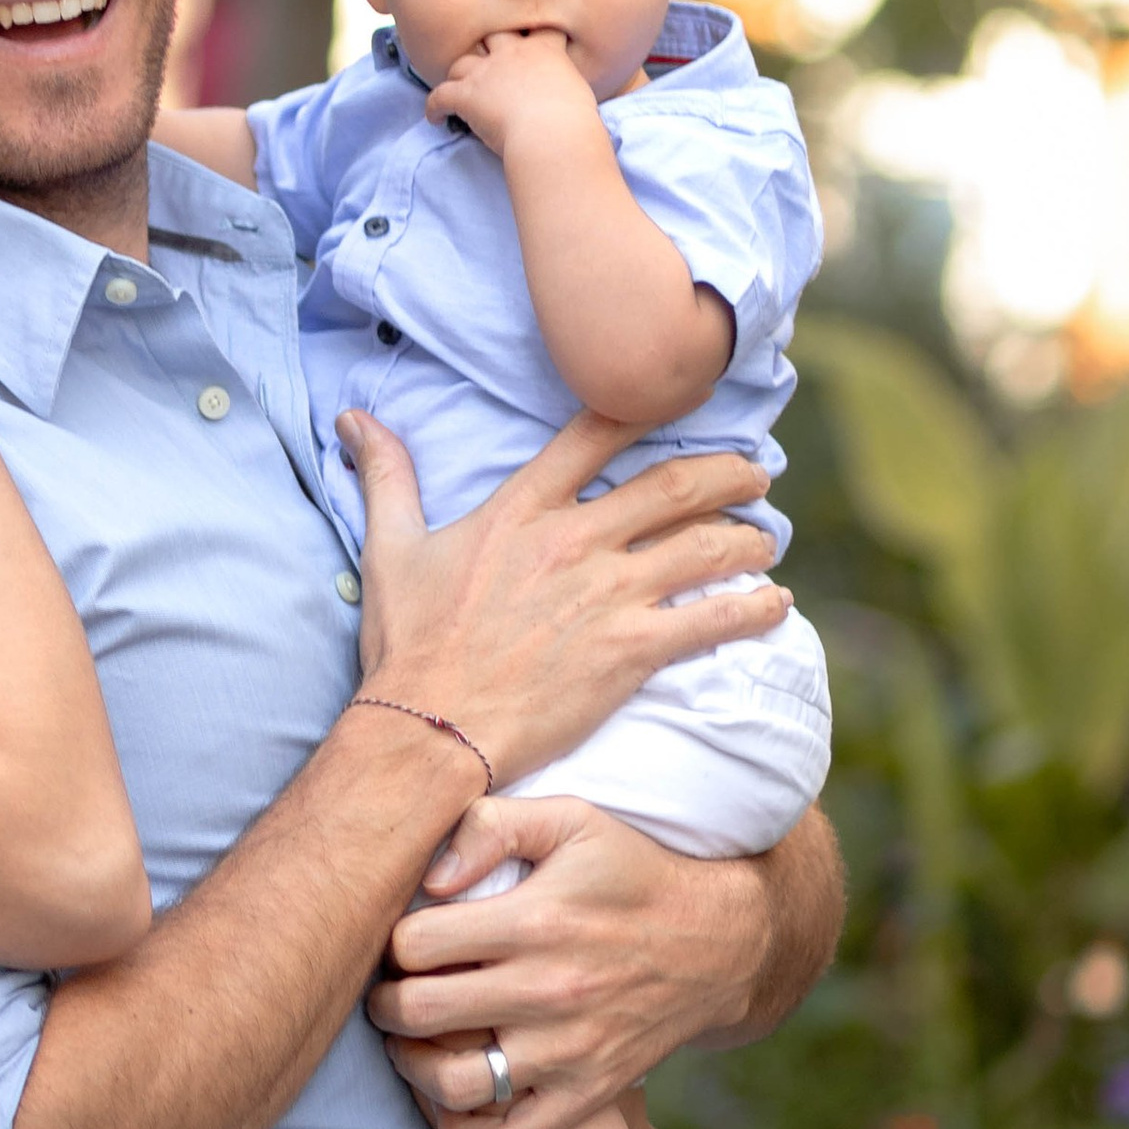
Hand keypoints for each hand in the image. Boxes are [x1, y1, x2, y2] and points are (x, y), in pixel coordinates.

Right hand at [345, 410, 788, 791]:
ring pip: (703, 546)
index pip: (595, 434)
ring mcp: (607, 594)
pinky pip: (711, 620)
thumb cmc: (409, 644)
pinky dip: (753, 609)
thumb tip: (353, 419)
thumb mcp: (391, 548)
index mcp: (521, 508)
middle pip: (672, 484)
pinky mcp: (630, 650)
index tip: (690, 400)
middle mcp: (573, 539)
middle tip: (757, 473)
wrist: (429, 727)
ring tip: (767, 539)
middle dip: (727, 473)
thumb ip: (387, 476)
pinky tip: (775, 605)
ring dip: (748, 538)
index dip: (648, 409)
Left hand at [367, 798, 771, 1128]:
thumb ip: (492, 825)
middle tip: (386, 993)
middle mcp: (549, 991)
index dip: (392, 940)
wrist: (720, 944)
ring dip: (411, 1069)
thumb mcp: (572, 821)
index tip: (400, 940)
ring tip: (408, 1045)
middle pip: (421, 1013)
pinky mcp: (588, 1094)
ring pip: (454, 1086)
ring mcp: (570, 1051)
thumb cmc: (632, 873)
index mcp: (536, 921)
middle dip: (385, 1003)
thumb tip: (429, 877)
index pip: (416, 943)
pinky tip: (449, 1101)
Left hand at [425, 28, 604, 162]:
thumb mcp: (580, 93)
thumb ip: (566, 85)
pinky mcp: (466, 95)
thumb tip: (565, 97)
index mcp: (545, 50)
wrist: (552, 134)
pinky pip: (440, 96)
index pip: (539, 29)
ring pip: (462, 63)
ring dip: (459, 75)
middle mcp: (513, 54)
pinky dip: (434, 107)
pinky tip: (435, 118)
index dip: (534, 32)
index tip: (530, 39)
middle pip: (492, 35)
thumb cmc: (575, 121)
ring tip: (458, 88)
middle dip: (488, 45)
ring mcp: (486, 72)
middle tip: (488, 61)